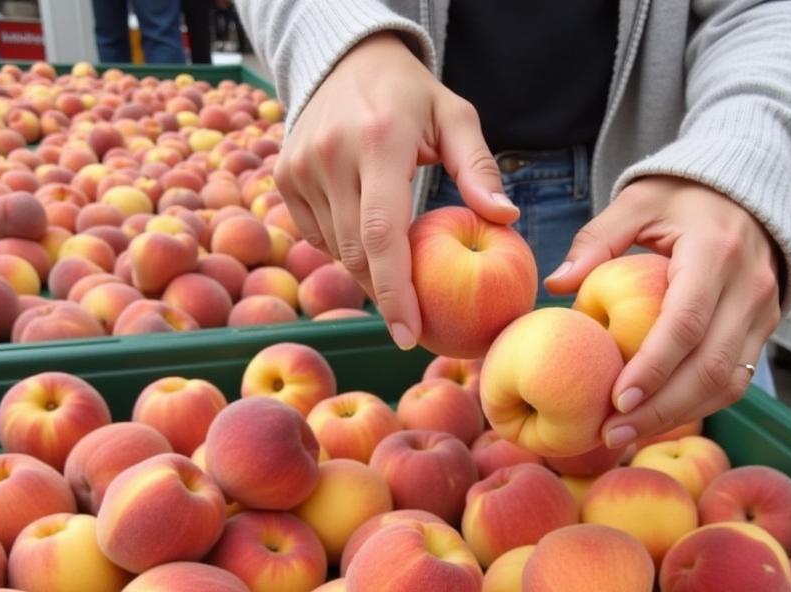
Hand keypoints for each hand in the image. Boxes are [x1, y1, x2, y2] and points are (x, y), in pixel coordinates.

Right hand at [275, 32, 517, 350]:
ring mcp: (300, 167)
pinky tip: (366, 239)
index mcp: (378, 141)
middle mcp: (331, 155)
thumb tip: (506, 219)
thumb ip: (479, 168)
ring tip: (396, 277)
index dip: (395, 292)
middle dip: (386, 293)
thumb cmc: (411, 96)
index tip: (410, 333)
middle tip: (415, 321)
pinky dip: (343, 249)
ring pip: (335, 251)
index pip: (382, 233)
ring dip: (367, 273)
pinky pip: (317, 237)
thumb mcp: (455, 116)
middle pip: (357, 253)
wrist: (343, 59)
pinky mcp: (285, 177)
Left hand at [544, 176, 781, 448]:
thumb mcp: (638, 201)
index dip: (652, 368)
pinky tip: (656, 420)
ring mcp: (764, 313)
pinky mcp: (764, 331)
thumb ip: (597, 239)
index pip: (686, 323)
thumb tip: (557, 284)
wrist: (749, 192)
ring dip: (677, 417)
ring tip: (626, 436)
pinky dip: (696, 407)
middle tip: (611, 433)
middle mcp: (749, 288)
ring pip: (728, 383)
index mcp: (715, 252)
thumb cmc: (682, 199)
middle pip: (709, 367)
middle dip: (660, 410)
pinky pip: (735, 382)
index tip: (617, 400)